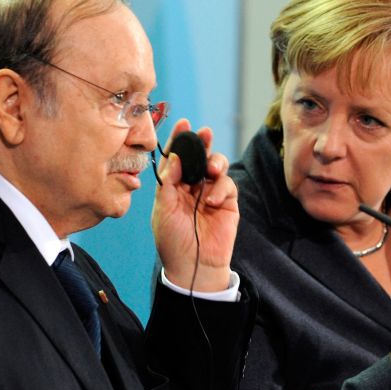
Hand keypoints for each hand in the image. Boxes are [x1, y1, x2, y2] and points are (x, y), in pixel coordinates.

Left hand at [151, 119, 238, 291]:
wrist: (194, 266)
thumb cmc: (173, 241)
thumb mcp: (163, 210)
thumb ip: (168, 183)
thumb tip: (175, 157)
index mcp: (172, 186)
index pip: (176, 158)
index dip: (180, 140)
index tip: (183, 123)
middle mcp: (191, 186)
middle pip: (199, 157)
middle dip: (202, 143)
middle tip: (204, 133)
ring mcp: (210, 193)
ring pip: (216, 166)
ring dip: (215, 163)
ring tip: (211, 170)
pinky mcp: (228, 202)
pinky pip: (227, 184)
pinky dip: (221, 188)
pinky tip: (212, 201)